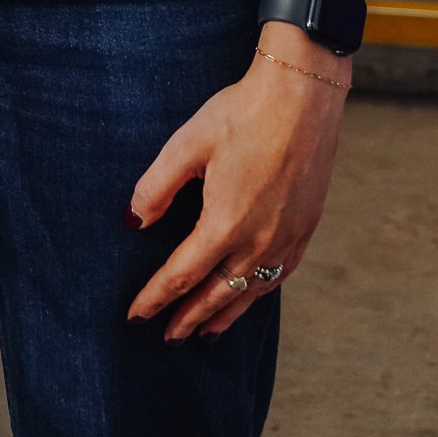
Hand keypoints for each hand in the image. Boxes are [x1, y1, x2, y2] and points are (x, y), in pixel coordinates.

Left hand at [127, 46, 348, 339]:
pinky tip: (249, 294)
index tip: (135, 316)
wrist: (303, 99)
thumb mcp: (187, 144)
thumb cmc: (240, 114)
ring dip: (223, 315)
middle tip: (167, 337)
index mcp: (224, 224)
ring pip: (249, 292)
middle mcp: (258, 242)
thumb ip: (157, 187)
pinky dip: (257, 294)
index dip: (156, 298)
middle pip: (216, 294)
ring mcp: (286, 239)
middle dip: (187, 318)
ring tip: (205, 333)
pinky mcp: (305, 229)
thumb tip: (132, 221)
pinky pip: (277, 277)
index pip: (181, 276)